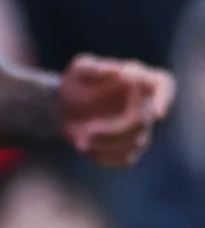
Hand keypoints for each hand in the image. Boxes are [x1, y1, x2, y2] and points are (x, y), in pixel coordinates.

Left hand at [56, 55, 175, 168]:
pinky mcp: (131, 149)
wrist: (63, 107)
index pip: (162, 84)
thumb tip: (123, 72)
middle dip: (115, 129)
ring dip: (105, 142)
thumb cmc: (76, 82)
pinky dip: (103, 154)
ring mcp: (140, 129)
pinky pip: (124, 158)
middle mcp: (145, 105)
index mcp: (137, 78)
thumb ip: (99, 70)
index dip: (164, 99)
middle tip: (88, 132)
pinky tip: (85, 146)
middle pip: (142, 120)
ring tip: (79, 139)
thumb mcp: (80, 70)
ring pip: (134, 141)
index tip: (158, 114)